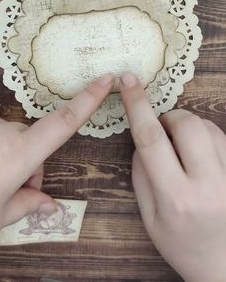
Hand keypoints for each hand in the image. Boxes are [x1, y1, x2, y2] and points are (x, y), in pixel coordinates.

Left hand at [0, 73, 113, 238]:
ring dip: (6, 156)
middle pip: (31, 139)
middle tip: (13, 191)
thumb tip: (50, 207)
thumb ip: (26, 204)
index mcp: (18, 155)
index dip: (88, 100)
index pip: (63, 123)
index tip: (106, 79)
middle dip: (29, 164)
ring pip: (8, 137)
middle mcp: (3, 133)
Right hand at [120, 72, 225, 281]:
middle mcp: (208, 185)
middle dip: (170, 117)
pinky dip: (207, 136)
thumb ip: (141, 174)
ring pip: (208, 126)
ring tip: (184, 150)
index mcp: (176, 198)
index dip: (136, 105)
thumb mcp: (149, 218)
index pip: (151, 139)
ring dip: (189, 127)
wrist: (224, 266)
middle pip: (187, 124)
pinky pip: (224, 137)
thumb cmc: (181, 244)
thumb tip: (142, 139)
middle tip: (164, 131)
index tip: (128, 81)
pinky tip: (202, 155)